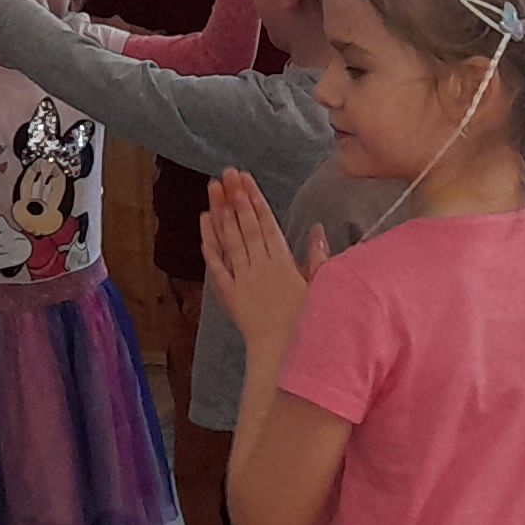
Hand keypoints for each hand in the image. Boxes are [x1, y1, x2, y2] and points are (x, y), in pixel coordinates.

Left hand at [199, 168, 320, 349]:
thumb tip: (317, 228)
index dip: (255, 199)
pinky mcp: (229, 293)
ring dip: (221, 212)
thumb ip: (317, 256)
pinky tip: (204, 221)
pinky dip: (209, 242)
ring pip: (230, 239)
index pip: (267, 224)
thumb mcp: (321, 287)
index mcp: (283, 262)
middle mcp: (260, 266)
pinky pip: (217, 264)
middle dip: (235, 197)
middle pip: (246, 225)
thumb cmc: (307, 321)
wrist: (284, 352)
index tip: (246, 179)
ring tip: (213, 187)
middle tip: (226, 172)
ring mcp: (243, 278)